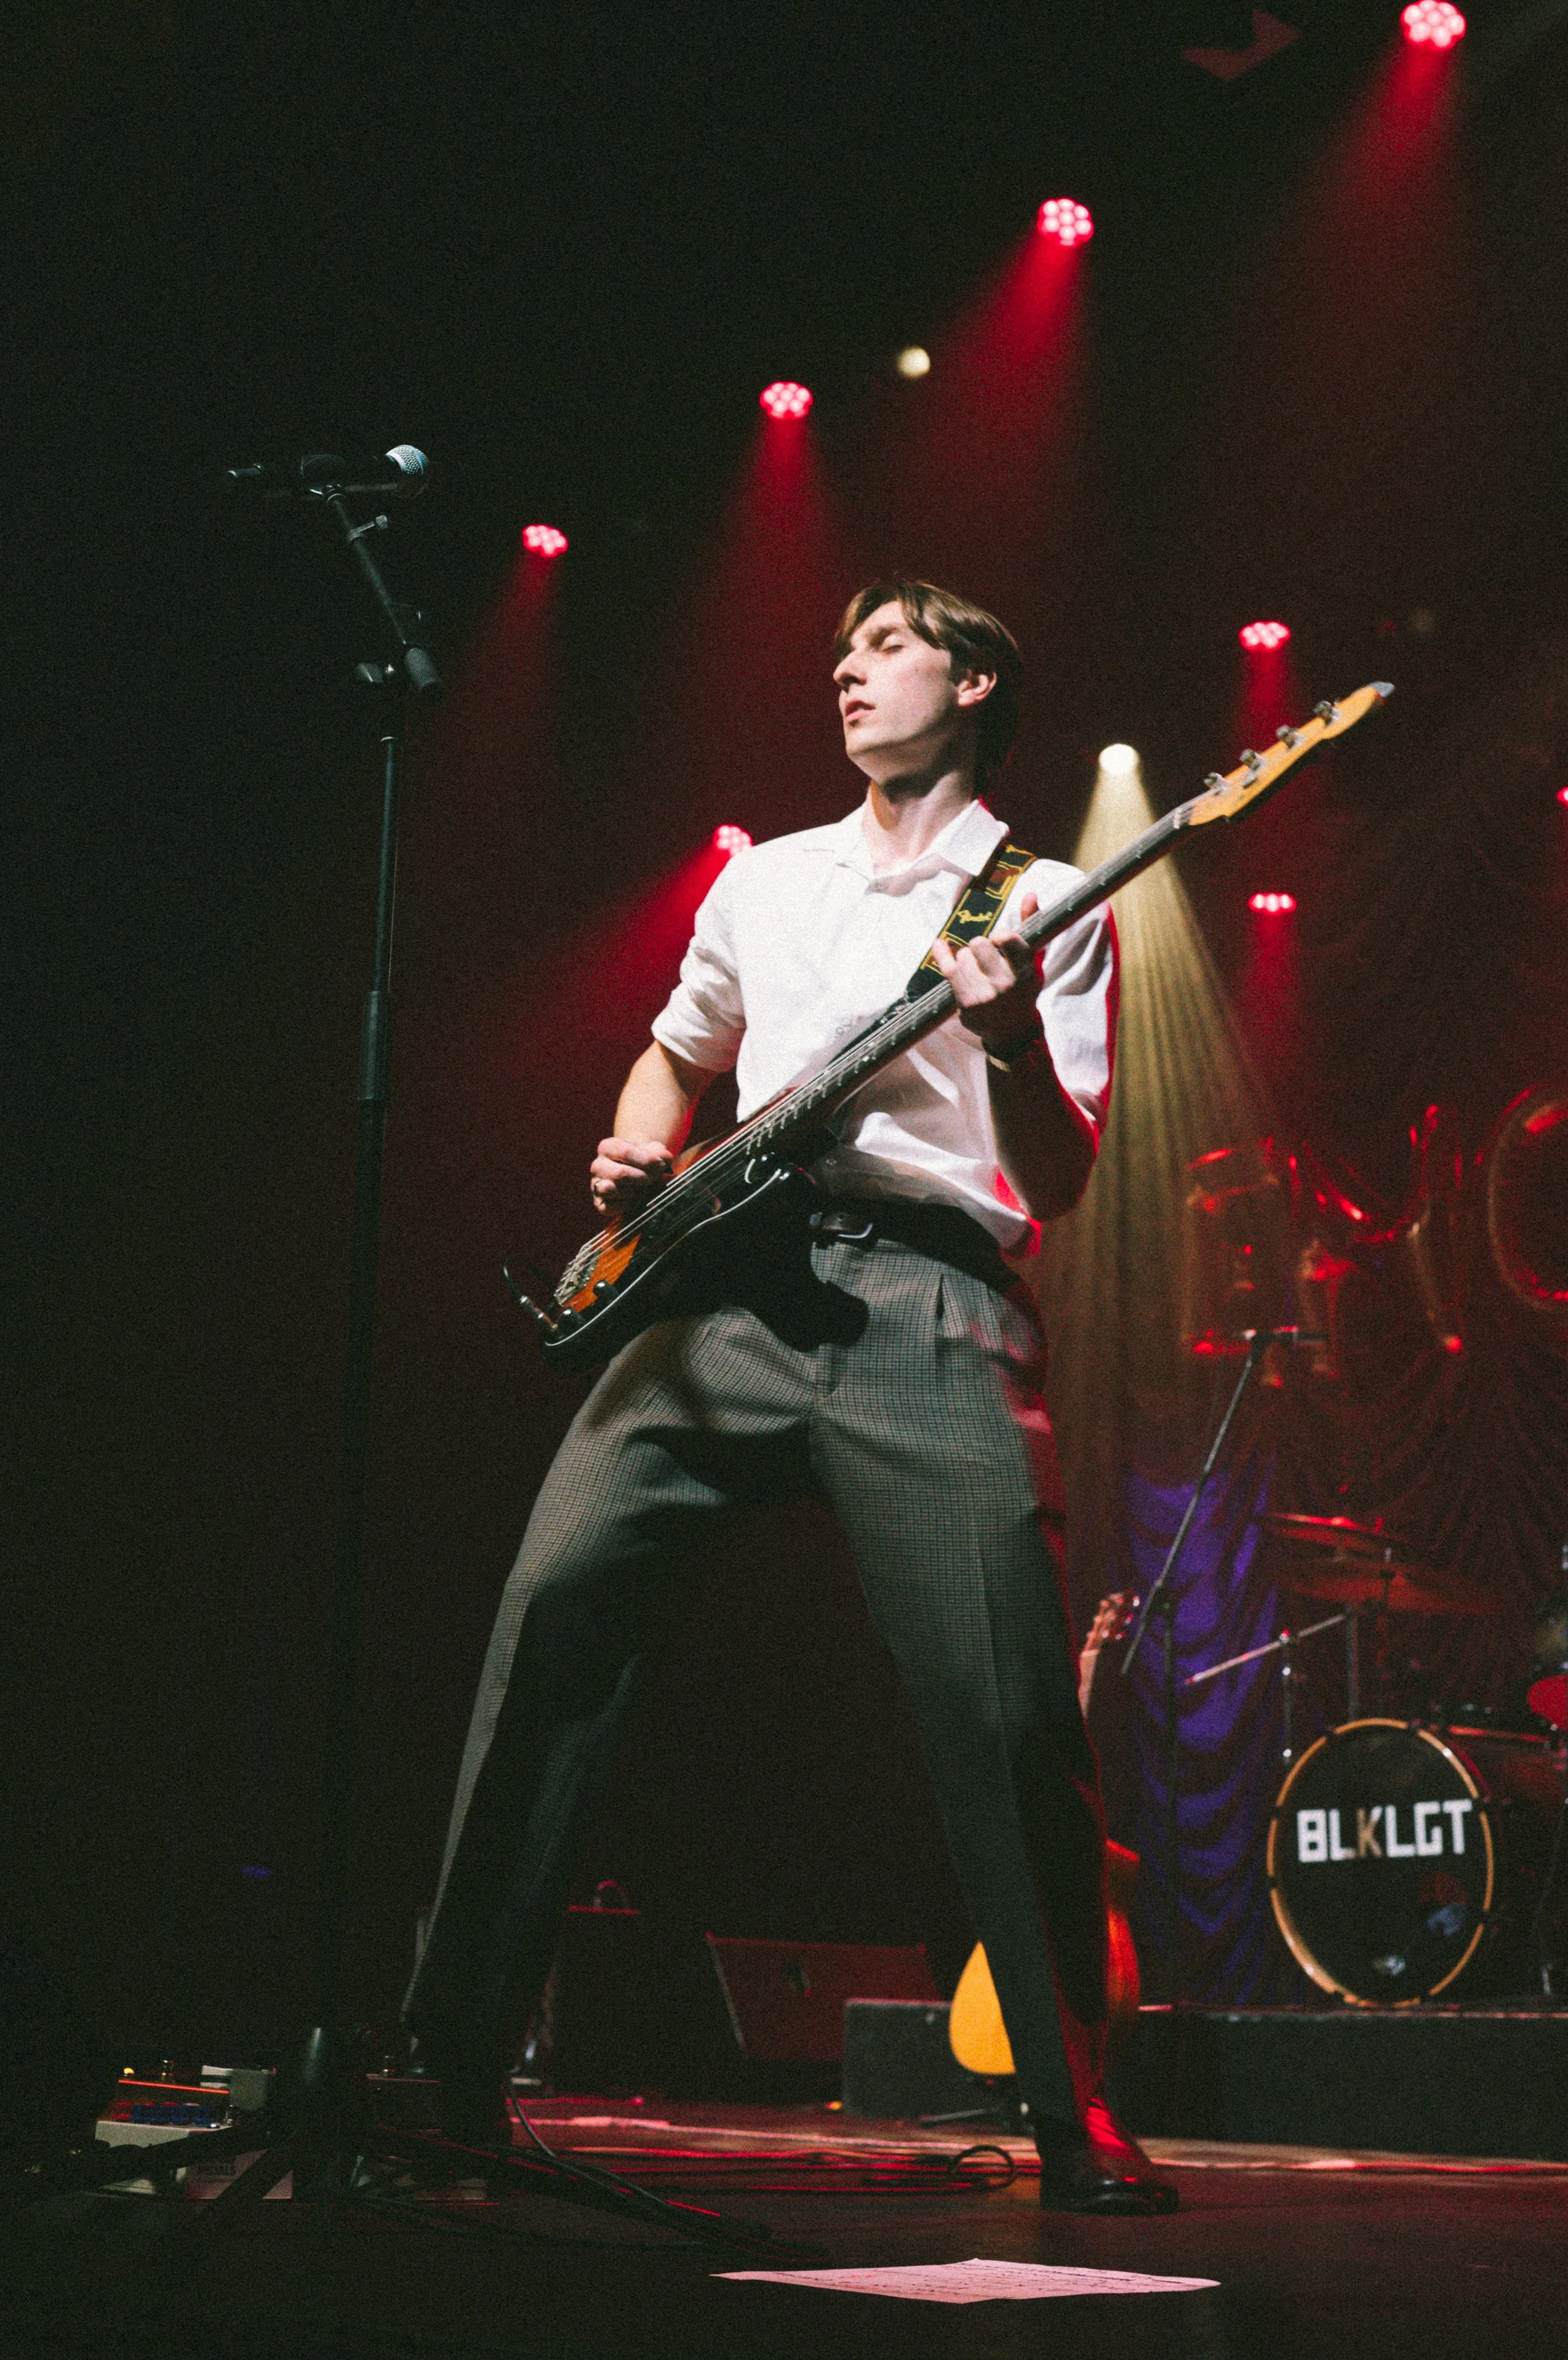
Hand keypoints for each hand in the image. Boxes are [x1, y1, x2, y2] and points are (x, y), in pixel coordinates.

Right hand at [590, 1137, 673, 1216]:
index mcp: (607, 1147)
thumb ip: (660, 1152)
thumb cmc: (644, 1160)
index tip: (661, 1166)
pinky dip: (625, 1205)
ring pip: (612, 1190)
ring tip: (644, 1188)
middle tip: (655, 1179)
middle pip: (621, 1174)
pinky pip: (609, 1207)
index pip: (625, 1152)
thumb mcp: (652, 1151)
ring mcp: (596, 1184)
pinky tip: (634, 1199)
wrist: (636, 1173)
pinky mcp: (599, 1203)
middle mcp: (597, 1165)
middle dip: (643, 1178)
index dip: (646, 1160)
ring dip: (634, 1192)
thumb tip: (664, 1159)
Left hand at [930, 891, 1044, 1048]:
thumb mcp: (1034, 960)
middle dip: (980, 946)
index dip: (1000, 936)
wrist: (1013, 1030)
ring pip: (962, 956)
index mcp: (1027, 971)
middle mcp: (1006, 985)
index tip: (1000, 942)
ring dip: (967, 958)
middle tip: (986, 958)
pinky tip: (939, 945)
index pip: (1006, 938)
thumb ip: (1032, 926)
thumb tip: (1030, 894)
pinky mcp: (965, 1004)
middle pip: (979, 943)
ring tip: (978, 971)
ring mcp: (984, 996)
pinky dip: (943, 954)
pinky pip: (947, 969)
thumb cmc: (1023, 988)